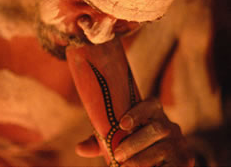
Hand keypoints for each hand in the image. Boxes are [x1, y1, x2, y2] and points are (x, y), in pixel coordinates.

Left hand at [76, 98, 194, 166]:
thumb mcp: (118, 139)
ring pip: (162, 148)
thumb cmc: (134, 143)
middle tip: (118, 156)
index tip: (122, 124)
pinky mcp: (185, 160)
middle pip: (156, 129)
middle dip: (135, 144)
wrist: (165, 158)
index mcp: (154, 112)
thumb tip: (79, 148)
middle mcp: (170, 124)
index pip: (151, 104)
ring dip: (141, 160)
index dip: (138, 112)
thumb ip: (100, 142)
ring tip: (125, 166)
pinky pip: (170, 165)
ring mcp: (180, 142)